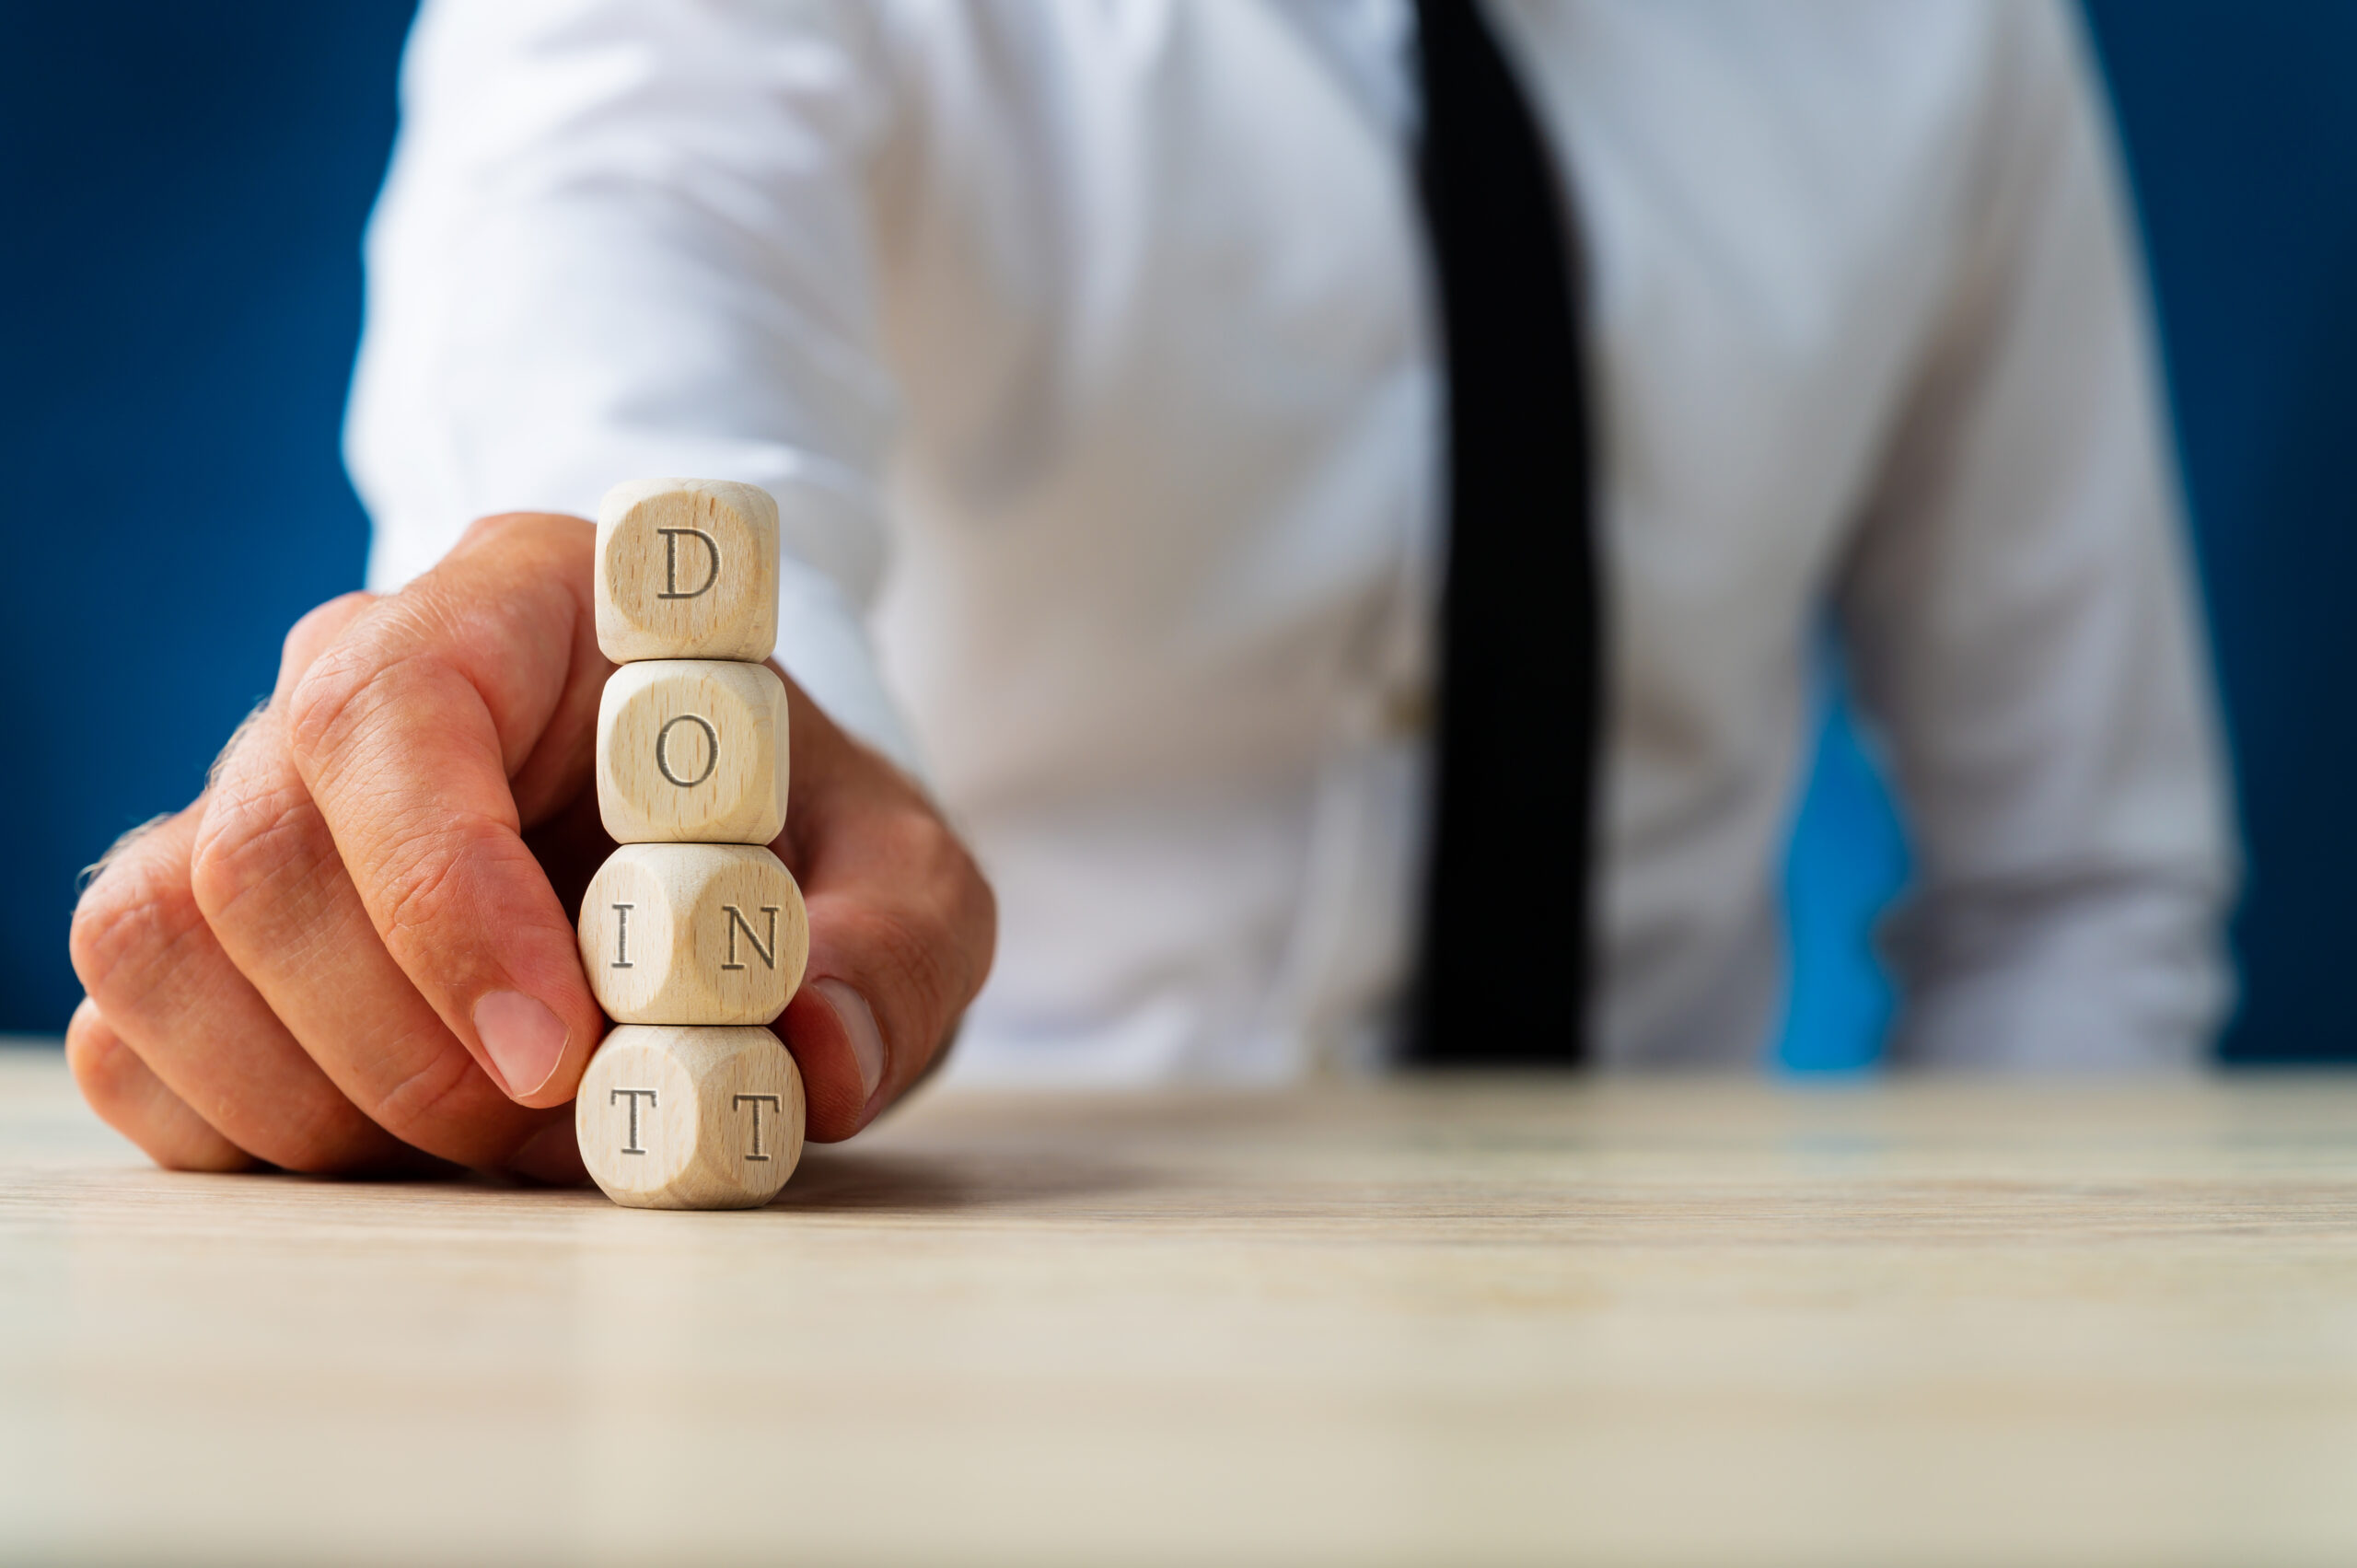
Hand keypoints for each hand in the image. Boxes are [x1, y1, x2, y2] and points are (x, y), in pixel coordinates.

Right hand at [67, 512, 993, 1177]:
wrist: (724, 862)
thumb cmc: (803, 843)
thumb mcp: (911, 885)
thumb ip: (896, 952)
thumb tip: (815, 1052)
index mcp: (524, 603)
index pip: (389, 707)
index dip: (443, 894)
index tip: (557, 1055)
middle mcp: (352, 678)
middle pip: (258, 850)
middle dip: (404, 1044)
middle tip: (556, 1130)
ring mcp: (253, 799)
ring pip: (158, 940)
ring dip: (319, 1101)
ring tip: (498, 1142)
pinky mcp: (204, 927)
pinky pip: (130, 1033)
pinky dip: (247, 1128)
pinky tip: (395, 1144)